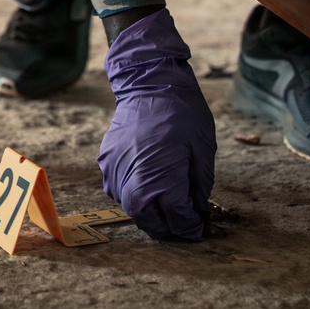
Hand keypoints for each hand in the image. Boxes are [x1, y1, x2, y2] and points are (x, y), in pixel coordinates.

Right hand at [97, 9, 215, 240]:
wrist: (148, 82)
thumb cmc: (182, 113)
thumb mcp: (203, 149)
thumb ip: (199, 185)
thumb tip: (196, 208)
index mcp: (162, 180)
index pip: (176, 218)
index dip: (190, 226)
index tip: (198, 225)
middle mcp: (134, 181)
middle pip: (149, 221)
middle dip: (168, 226)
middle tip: (182, 221)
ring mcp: (115, 172)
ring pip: (131, 208)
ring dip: (149, 211)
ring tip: (165, 203)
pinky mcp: (106, 162)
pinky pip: (118, 189)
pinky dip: (134, 193)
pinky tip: (147, 182)